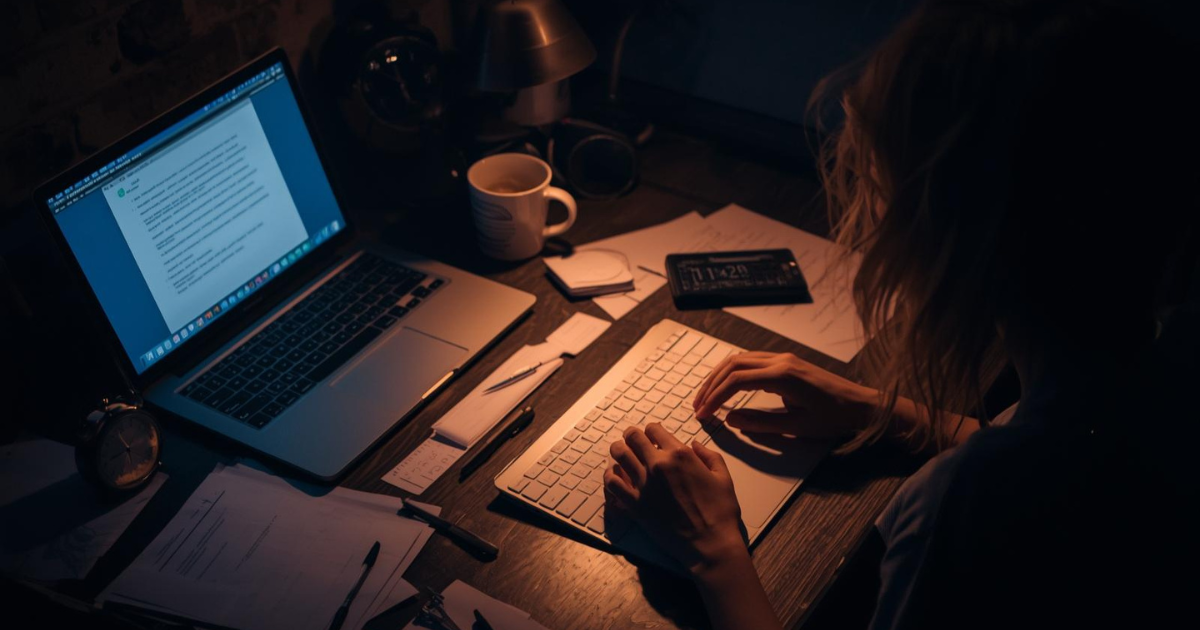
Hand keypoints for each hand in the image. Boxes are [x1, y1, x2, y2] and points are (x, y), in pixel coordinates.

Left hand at [605, 423, 746, 574]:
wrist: (709, 544)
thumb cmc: (719, 512)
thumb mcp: (723, 477)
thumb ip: (709, 456)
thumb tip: (695, 445)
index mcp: (680, 455)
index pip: (654, 429)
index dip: (652, 430)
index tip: (652, 436)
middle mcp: (658, 465)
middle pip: (633, 437)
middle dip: (631, 436)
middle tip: (632, 440)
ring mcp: (644, 484)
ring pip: (619, 454)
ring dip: (618, 450)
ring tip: (621, 453)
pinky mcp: (635, 504)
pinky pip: (613, 483)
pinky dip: (610, 475)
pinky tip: (614, 475)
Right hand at [693, 352, 875, 438]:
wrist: (861, 405)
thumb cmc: (834, 417)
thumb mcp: (797, 426)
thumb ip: (760, 423)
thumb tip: (730, 419)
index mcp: (782, 376)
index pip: (736, 381)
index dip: (715, 397)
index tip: (703, 413)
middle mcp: (780, 361)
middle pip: (733, 364)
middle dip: (711, 385)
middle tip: (698, 405)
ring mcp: (783, 358)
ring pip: (740, 359)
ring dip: (719, 376)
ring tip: (707, 397)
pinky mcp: (786, 361)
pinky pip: (751, 361)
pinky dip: (733, 372)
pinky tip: (727, 387)